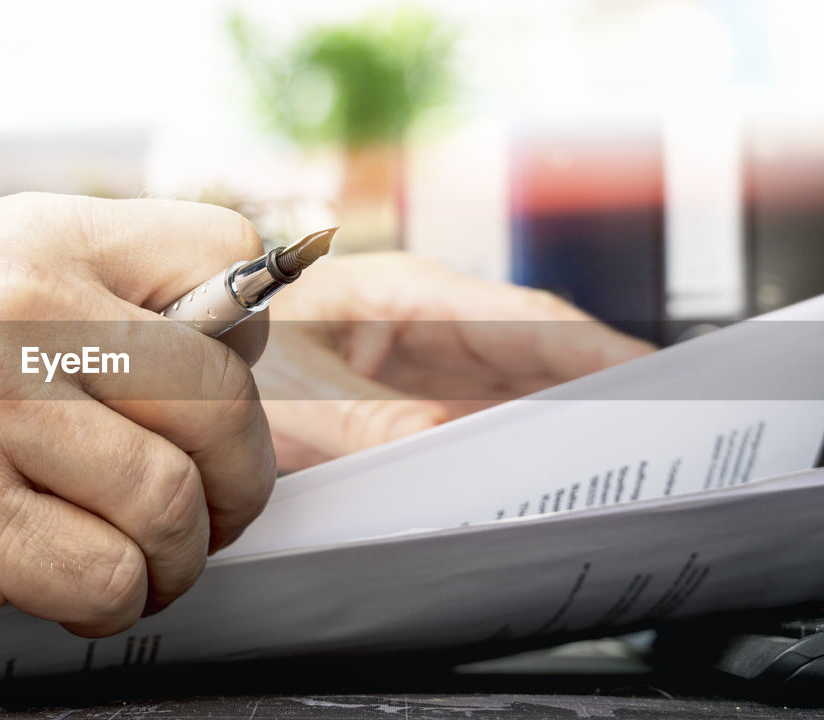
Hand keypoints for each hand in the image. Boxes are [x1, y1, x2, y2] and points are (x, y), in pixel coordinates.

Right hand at [0, 193, 275, 636]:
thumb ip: (109, 294)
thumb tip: (236, 346)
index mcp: (44, 241)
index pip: (223, 256)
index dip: (244, 338)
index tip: (214, 390)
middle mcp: (21, 312)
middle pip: (220, 400)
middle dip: (238, 477)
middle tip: (211, 506)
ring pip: (171, 503)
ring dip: (177, 554)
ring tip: (143, 558)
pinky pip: (105, 575)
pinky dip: (116, 600)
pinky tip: (84, 590)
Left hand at [256, 252, 654, 469]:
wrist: (167, 372)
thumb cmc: (220, 356)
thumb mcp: (294, 395)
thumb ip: (373, 426)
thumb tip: (450, 455)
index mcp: (404, 294)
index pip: (525, 320)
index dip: (595, 351)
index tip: (656, 382)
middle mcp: (420, 325)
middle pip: (530, 360)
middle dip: (591, 397)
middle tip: (655, 444)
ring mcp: (413, 367)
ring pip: (504, 398)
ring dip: (549, 432)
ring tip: (607, 476)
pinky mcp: (397, 406)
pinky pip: (464, 429)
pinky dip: (497, 457)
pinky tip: (524, 491)